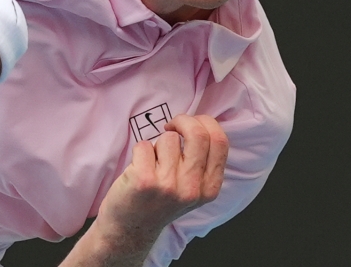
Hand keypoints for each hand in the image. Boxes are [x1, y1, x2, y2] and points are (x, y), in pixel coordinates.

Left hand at [89, 115, 229, 261]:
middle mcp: (192, 188)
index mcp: (209, 188)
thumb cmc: (159, 203)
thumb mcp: (193, 191)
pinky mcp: (144, 180)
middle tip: (170, 127)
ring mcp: (168, 185)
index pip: (220, 141)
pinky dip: (139, 151)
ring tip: (152, 164)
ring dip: (157, 145)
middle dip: (183, 120)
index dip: (205, 123)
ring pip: (168, 138)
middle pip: (198, 133)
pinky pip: (144, 145)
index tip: (190, 124)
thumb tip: (202, 124)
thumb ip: (201, 164)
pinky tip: (138, 169)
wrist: (130, 230)